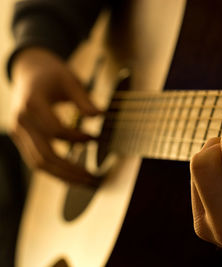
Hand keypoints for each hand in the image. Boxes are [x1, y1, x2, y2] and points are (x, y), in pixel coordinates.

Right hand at [9, 47, 100, 185]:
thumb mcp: (70, 79)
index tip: (94, 137)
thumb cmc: (52, 74)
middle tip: (93, 177)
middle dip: (70, 170)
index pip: (54, 130)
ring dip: (63, 176)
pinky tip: (74, 173)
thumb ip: (83, 98)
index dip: (76, 137)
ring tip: (86, 181)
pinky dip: (56, 170)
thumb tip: (99, 116)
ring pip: (38, 164)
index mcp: (31, 103)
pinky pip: (37, 160)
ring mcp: (18, 132)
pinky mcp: (22, 139)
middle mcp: (21, 121)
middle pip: (43, 156)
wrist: (29, 71)